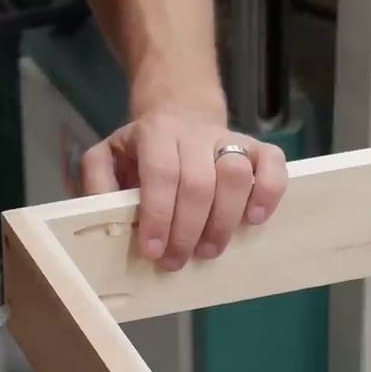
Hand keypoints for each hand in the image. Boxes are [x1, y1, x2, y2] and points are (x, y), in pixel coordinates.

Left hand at [81, 106, 287, 270]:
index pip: (161, 174)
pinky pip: (272, 163)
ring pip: (235, 175)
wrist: (179, 111)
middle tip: (177, 260)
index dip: (159, 215)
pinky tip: (254, 219)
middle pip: (199, 182)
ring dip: (224, 220)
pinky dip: (269, 192)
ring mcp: (228, 138)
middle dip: (188, 229)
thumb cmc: (142, 148)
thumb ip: (97, 180)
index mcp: (156, 134)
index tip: (153, 250)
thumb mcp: (107, 155)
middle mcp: (194, 133)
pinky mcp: (256, 146)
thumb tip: (99, 212)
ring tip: (210, 250)